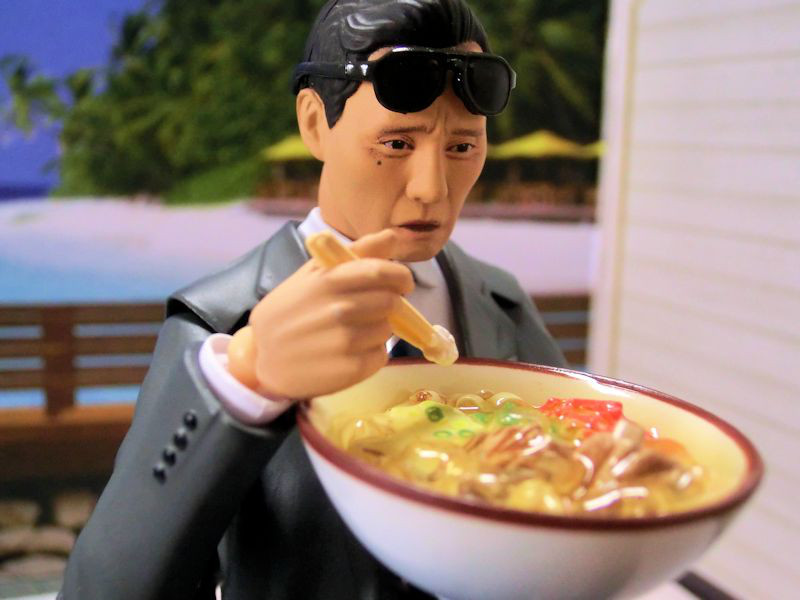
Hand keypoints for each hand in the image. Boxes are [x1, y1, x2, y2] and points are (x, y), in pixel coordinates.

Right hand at [243, 229, 412, 398]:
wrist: (262, 357)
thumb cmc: (290, 310)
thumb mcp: (313, 274)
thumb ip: (355, 253)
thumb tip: (393, 236)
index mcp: (329, 281)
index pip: (382, 272)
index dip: (400, 276)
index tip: (401, 283)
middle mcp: (339, 310)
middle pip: (390, 301)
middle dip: (389, 303)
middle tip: (373, 309)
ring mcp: (346, 342)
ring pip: (387, 329)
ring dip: (379, 329)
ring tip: (354, 331)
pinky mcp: (351, 370)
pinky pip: (380, 356)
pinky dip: (372, 353)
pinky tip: (350, 352)